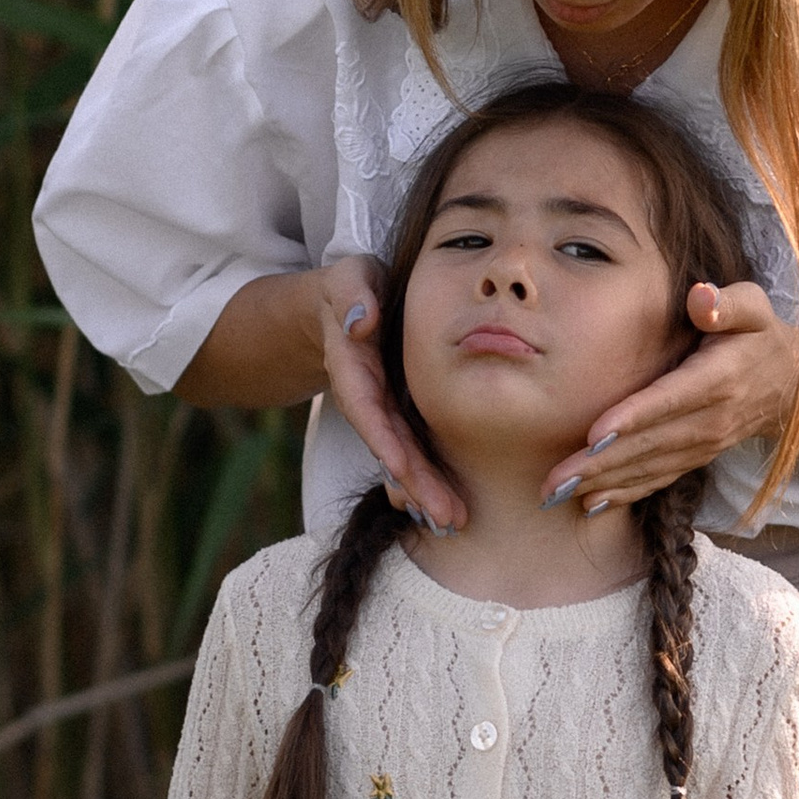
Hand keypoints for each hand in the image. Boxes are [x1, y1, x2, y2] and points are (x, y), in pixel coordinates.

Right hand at [318, 255, 466, 533]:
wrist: (346, 305)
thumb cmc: (353, 285)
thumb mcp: (349, 278)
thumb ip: (352, 294)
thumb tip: (360, 320)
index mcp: (354, 368)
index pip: (366, 408)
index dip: (382, 439)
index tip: (399, 468)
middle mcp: (367, 398)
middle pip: (388, 445)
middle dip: (413, 482)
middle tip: (444, 516)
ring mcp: (383, 411)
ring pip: (402, 456)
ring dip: (423, 490)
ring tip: (451, 520)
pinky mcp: (400, 416)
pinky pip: (413, 450)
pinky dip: (426, 478)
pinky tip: (446, 506)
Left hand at [540, 280, 798, 511]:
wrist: (789, 384)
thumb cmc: (757, 335)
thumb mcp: (753, 308)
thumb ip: (728, 302)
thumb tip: (701, 298)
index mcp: (719, 378)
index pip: (670, 399)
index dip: (634, 417)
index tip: (595, 434)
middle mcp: (711, 419)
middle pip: (650, 443)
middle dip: (601, 463)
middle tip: (555, 478)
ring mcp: (704, 445)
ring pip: (649, 467)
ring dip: (604, 482)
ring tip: (559, 493)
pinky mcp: (697, 458)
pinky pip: (658, 479)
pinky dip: (625, 493)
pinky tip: (590, 503)